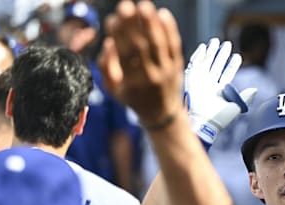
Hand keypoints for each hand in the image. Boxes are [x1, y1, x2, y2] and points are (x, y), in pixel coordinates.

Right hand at [98, 1, 182, 129]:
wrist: (162, 114)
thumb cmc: (133, 97)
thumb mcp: (113, 90)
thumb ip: (106, 67)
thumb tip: (108, 43)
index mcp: (130, 81)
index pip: (123, 55)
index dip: (118, 36)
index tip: (112, 19)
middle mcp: (149, 75)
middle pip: (141, 47)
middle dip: (132, 26)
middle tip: (126, 6)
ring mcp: (165, 70)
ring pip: (159, 44)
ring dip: (152, 23)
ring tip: (144, 6)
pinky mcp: (177, 65)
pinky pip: (175, 46)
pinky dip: (170, 30)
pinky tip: (163, 14)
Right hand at [184, 38, 256, 146]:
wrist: (204, 122)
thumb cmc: (220, 118)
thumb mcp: (237, 107)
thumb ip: (246, 97)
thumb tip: (256, 89)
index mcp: (220, 91)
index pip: (227, 74)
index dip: (232, 65)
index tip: (238, 56)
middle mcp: (210, 85)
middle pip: (217, 65)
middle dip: (222, 55)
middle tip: (227, 44)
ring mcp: (201, 81)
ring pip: (207, 63)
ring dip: (211, 52)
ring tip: (216, 41)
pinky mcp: (192, 79)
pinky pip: (195, 64)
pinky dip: (199, 55)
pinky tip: (204, 47)